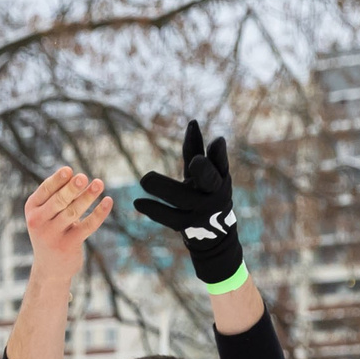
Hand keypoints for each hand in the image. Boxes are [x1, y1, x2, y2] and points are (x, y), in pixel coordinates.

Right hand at [22, 166, 109, 278]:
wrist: (50, 269)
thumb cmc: (51, 233)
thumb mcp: (47, 215)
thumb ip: (57, 197)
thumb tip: (78, 178)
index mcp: (32, 209)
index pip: (45, 190)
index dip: (57, 179)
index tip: (69, 170)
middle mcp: (38, 222)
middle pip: (58, 201)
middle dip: (72, 188)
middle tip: (83, 177)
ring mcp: (52, 235)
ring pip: (73, 212)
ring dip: (88, 196)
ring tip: (99, 183)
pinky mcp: (68, 245)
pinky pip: (87, 226)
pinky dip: (99, 213)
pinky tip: (108, 201)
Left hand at [133, 119, 241, 286]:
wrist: (215, 236)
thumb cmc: (205, 193)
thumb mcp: (206, 173)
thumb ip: (196, 150)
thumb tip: (192, 122)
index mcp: (221, 176)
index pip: (221, 162)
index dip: (219, 153)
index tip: (217, 141)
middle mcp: (216, 193)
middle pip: (209, 180)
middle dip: (204, 170)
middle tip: (195, 161)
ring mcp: (203, 211)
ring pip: (183, 198)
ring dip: (163, 188)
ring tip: (144, 179)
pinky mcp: (189, 226)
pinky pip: (169, 217)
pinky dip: (154, 210)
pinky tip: (138, 202)